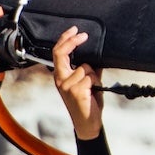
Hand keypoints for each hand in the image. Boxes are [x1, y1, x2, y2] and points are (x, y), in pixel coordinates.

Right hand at [52, 27, 102, 141]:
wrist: (87, 124)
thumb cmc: (87, 103)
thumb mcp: (87, 83)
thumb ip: (89, 69)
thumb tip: (96, 55)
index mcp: (60, 76)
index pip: (57, 53)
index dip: (65, 39)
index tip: (75, 30)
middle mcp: (60, 80)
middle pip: (62, 53)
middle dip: (73, 41)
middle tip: (83, 35)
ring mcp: (67, 85)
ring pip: (86, 67)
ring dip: (94, 75)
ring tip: (93, 88)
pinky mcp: (76, 91)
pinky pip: (91, 77)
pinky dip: (97, 83)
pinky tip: (93, 93)